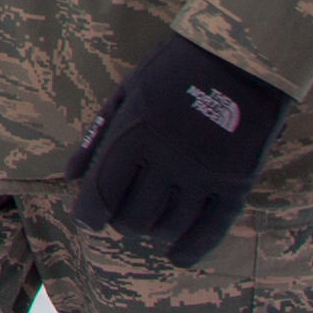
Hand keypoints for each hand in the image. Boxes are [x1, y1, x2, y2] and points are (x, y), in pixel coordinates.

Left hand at [66, 32, 292, 266]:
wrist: (243, 55)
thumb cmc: (177, 68)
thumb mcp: (128, 90)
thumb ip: (97, 135)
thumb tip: (69, 176)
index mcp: (135, 134)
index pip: (100, 196)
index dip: (89, 214)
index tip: (90, 216)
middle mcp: (167, 160)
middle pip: (132, 219)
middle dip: (122, 222)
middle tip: (125, 211)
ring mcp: (204, 175)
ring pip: (168, 228)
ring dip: (153, 230)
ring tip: (152, 220)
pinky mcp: (236, 183)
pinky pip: (211, 231)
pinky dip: (191, 249)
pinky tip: (178, 256)